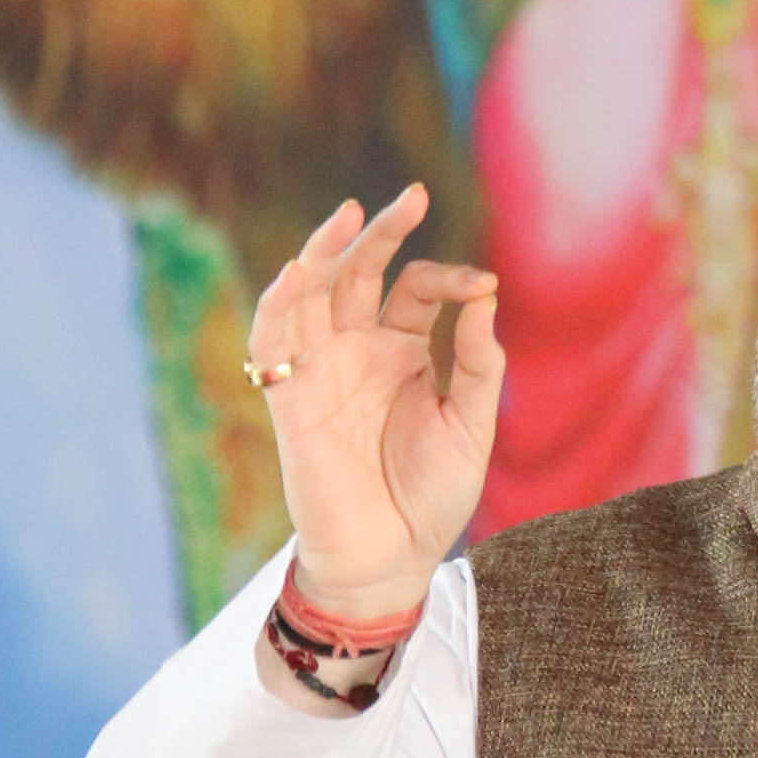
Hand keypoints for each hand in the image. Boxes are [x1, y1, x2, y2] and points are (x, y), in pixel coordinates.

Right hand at [244, 191, 501, 618]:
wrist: (392, 560)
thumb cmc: (432, 497)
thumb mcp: (472, 423)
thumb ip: (477, 361)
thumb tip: (484, 295)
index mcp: (401, 351)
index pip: (416, 288)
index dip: (449, 278)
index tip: (482, 288)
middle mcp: (357, 351)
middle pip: (359, 273)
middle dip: (380, 233)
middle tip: (412, 197)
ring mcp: (321, 371)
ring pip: (312, 293)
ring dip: (325, 251)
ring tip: (349, 213)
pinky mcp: (290, 399)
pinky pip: (273, 340)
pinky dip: (279, 303)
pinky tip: (299, 270)